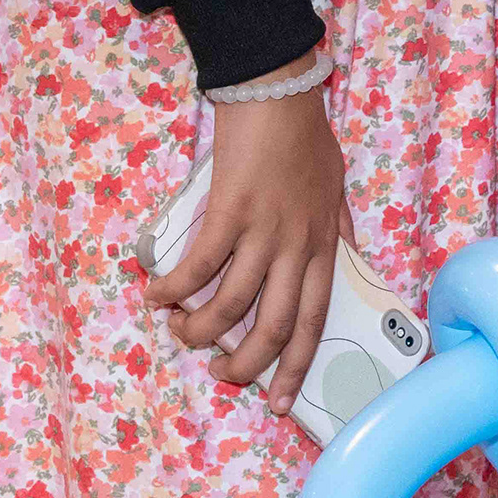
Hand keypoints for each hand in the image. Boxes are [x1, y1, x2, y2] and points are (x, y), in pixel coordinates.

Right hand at [144, 68, 350, 416]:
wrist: (280, 93)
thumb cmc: (306, 138)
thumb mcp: (335, 189)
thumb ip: (335, 228)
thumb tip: (342, 255)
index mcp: (324, 245)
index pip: (316, 320)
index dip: (298, 367)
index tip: (281, 404)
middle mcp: (299, 245)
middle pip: (275, 326)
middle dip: (245, 364)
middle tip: (221, 375)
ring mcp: (266, 229)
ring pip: (232, 304)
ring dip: (199, 328)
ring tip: (179, 329)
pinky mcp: (231, 211)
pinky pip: (198, 265)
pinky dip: (174, 287)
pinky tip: (156, 294)